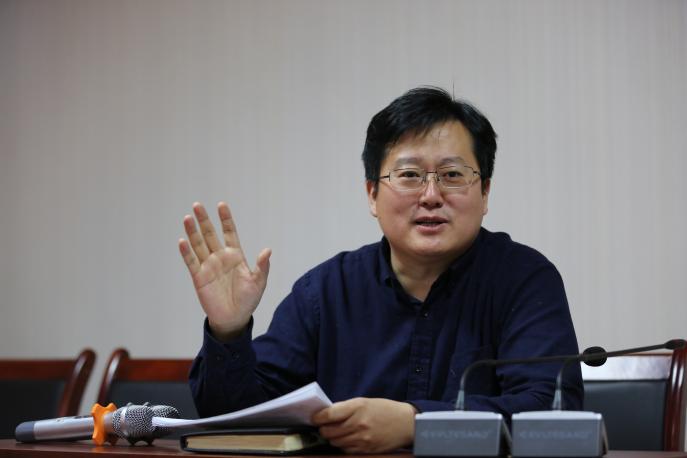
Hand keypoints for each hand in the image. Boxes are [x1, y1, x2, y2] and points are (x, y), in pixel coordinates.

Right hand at [178, 202, 270, 340]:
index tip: (221, 205)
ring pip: (198, 245)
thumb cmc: (248, 300)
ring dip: (192, 232)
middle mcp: (220, 258)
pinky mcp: (199, 277)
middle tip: (197, 205)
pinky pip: (191, 262)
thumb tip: (267, 250)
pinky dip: (186, 252)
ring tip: (188, 218)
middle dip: (204, 220)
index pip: (229, 233)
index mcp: (235, 256)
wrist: (234, 318)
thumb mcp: (258, 282)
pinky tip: (182, 240)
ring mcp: (208, 266)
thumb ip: (262, 266)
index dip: (225, 220)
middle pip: (210, 235)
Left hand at [312, 398, 416, 452]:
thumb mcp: (365, 402)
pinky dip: (343, 445)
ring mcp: (362, 438)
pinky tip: (347, 439)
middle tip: (324, 426)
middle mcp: (358, 423)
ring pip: (335, 442)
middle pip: (329, 431)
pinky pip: (346, 450)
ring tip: (337, 432)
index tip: (314, 418)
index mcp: (357, 407)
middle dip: (323, 429)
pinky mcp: (366, 450)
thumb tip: (327, 414)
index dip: (318, 417)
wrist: (406, 423)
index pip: (329, 414)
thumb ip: (346, 407)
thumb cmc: (385, 409)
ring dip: (333, 438)